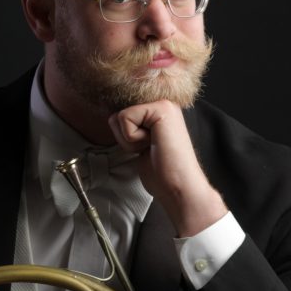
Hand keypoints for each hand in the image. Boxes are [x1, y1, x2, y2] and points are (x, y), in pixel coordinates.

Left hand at [108, 99, 227, 236]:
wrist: (179, 186)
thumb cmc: (160, 172)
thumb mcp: (140, 144)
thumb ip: (130, 128)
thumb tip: (111, 120)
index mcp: (157, 111)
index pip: (118, 117)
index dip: (124, 140)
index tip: (148, 150)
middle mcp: (162, 103)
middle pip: (116, 115)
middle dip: (125, 139)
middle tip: (149, 149)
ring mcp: (163, 103)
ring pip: (119, 117)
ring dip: (129, 140)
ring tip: (152, 147)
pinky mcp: (161, 108)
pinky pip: (125, 118)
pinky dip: (132, 139)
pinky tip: (152, 145)